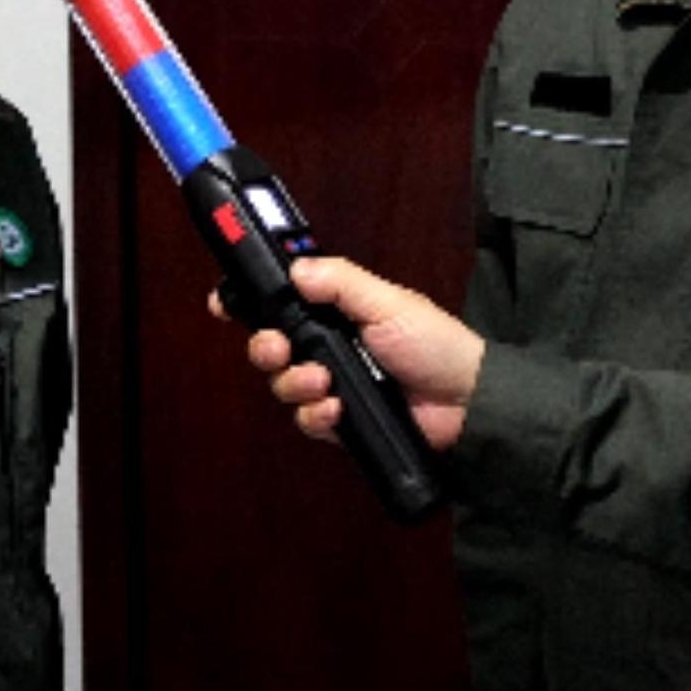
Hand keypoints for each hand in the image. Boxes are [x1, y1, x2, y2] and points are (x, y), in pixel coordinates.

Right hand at [233, 257, 484, 448]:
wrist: (467, 401)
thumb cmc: (434, 343)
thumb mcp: (388, 302)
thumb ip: (341, 282)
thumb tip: (296, 268)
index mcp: (336, 312)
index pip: (281, 303)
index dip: (249, 304)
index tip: (223, 304)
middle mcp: (328, 348)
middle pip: (270, 347)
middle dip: (264, 347)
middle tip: (278, 348)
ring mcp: (332, 385)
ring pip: (283, 385)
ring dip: (294, 383)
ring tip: (325, 382)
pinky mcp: (340, 422)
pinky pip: (306, 421)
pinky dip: (316, 416)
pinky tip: (336, 409)